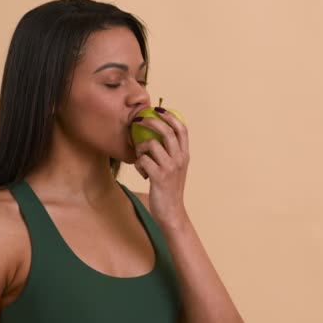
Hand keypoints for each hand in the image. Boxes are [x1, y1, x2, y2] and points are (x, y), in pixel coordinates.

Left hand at [133, 107, 189, 224]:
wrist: (172, 212)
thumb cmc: (169, 189)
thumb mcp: (175, 169)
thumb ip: (170, 153)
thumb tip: (155, 135)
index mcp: (185, 155)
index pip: (182, 129)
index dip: (170, 116)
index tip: (158, 109)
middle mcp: (179, 159)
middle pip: (166, 131)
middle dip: (150, 122)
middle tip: (138, 120)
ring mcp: (170, 168)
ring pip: (151, 145)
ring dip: (140, 149)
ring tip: (140, 158)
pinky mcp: (158, 177)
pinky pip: (142, 160)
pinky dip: (138, 164)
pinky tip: (141, 171)